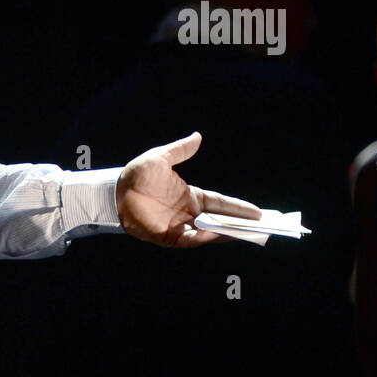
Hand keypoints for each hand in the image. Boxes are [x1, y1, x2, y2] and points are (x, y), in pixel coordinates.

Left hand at [116, 132, 259, 246]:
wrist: (114, 192)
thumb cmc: (135, 176)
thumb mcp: (160, 159)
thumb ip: (180, 150)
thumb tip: (197, 136)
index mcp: (190, 196)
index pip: (221, 203)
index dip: (239, 208)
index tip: (259, 213)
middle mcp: (188, 214)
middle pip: (219, 221)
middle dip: (240, 225)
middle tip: (263, 227)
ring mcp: (178, 226)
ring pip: (209, 233)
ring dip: (227, 233)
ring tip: (247, 232)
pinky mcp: (167, 237)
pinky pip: (190, 240)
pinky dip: (204, 238)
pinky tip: (218, 233)